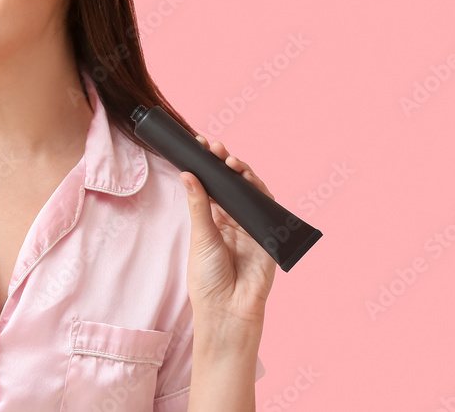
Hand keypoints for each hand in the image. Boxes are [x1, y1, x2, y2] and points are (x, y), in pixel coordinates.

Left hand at [181, 136, 276, 331]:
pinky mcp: (267, 235)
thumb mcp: (200, 237)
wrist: (228, 310)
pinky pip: (265, 207)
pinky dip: (259, 190)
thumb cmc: (208, 279)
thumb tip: (187, 173)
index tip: (199, 145)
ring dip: (241, 172)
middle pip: (230, 184)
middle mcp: (232, 220)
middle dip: (223, 163)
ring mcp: (250, 226)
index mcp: (212, 221)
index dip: (207, 166)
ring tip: (229, 159)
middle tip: (214, 147)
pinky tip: (248, 178)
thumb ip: (199, 205)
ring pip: (249, 191)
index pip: (210, 186)